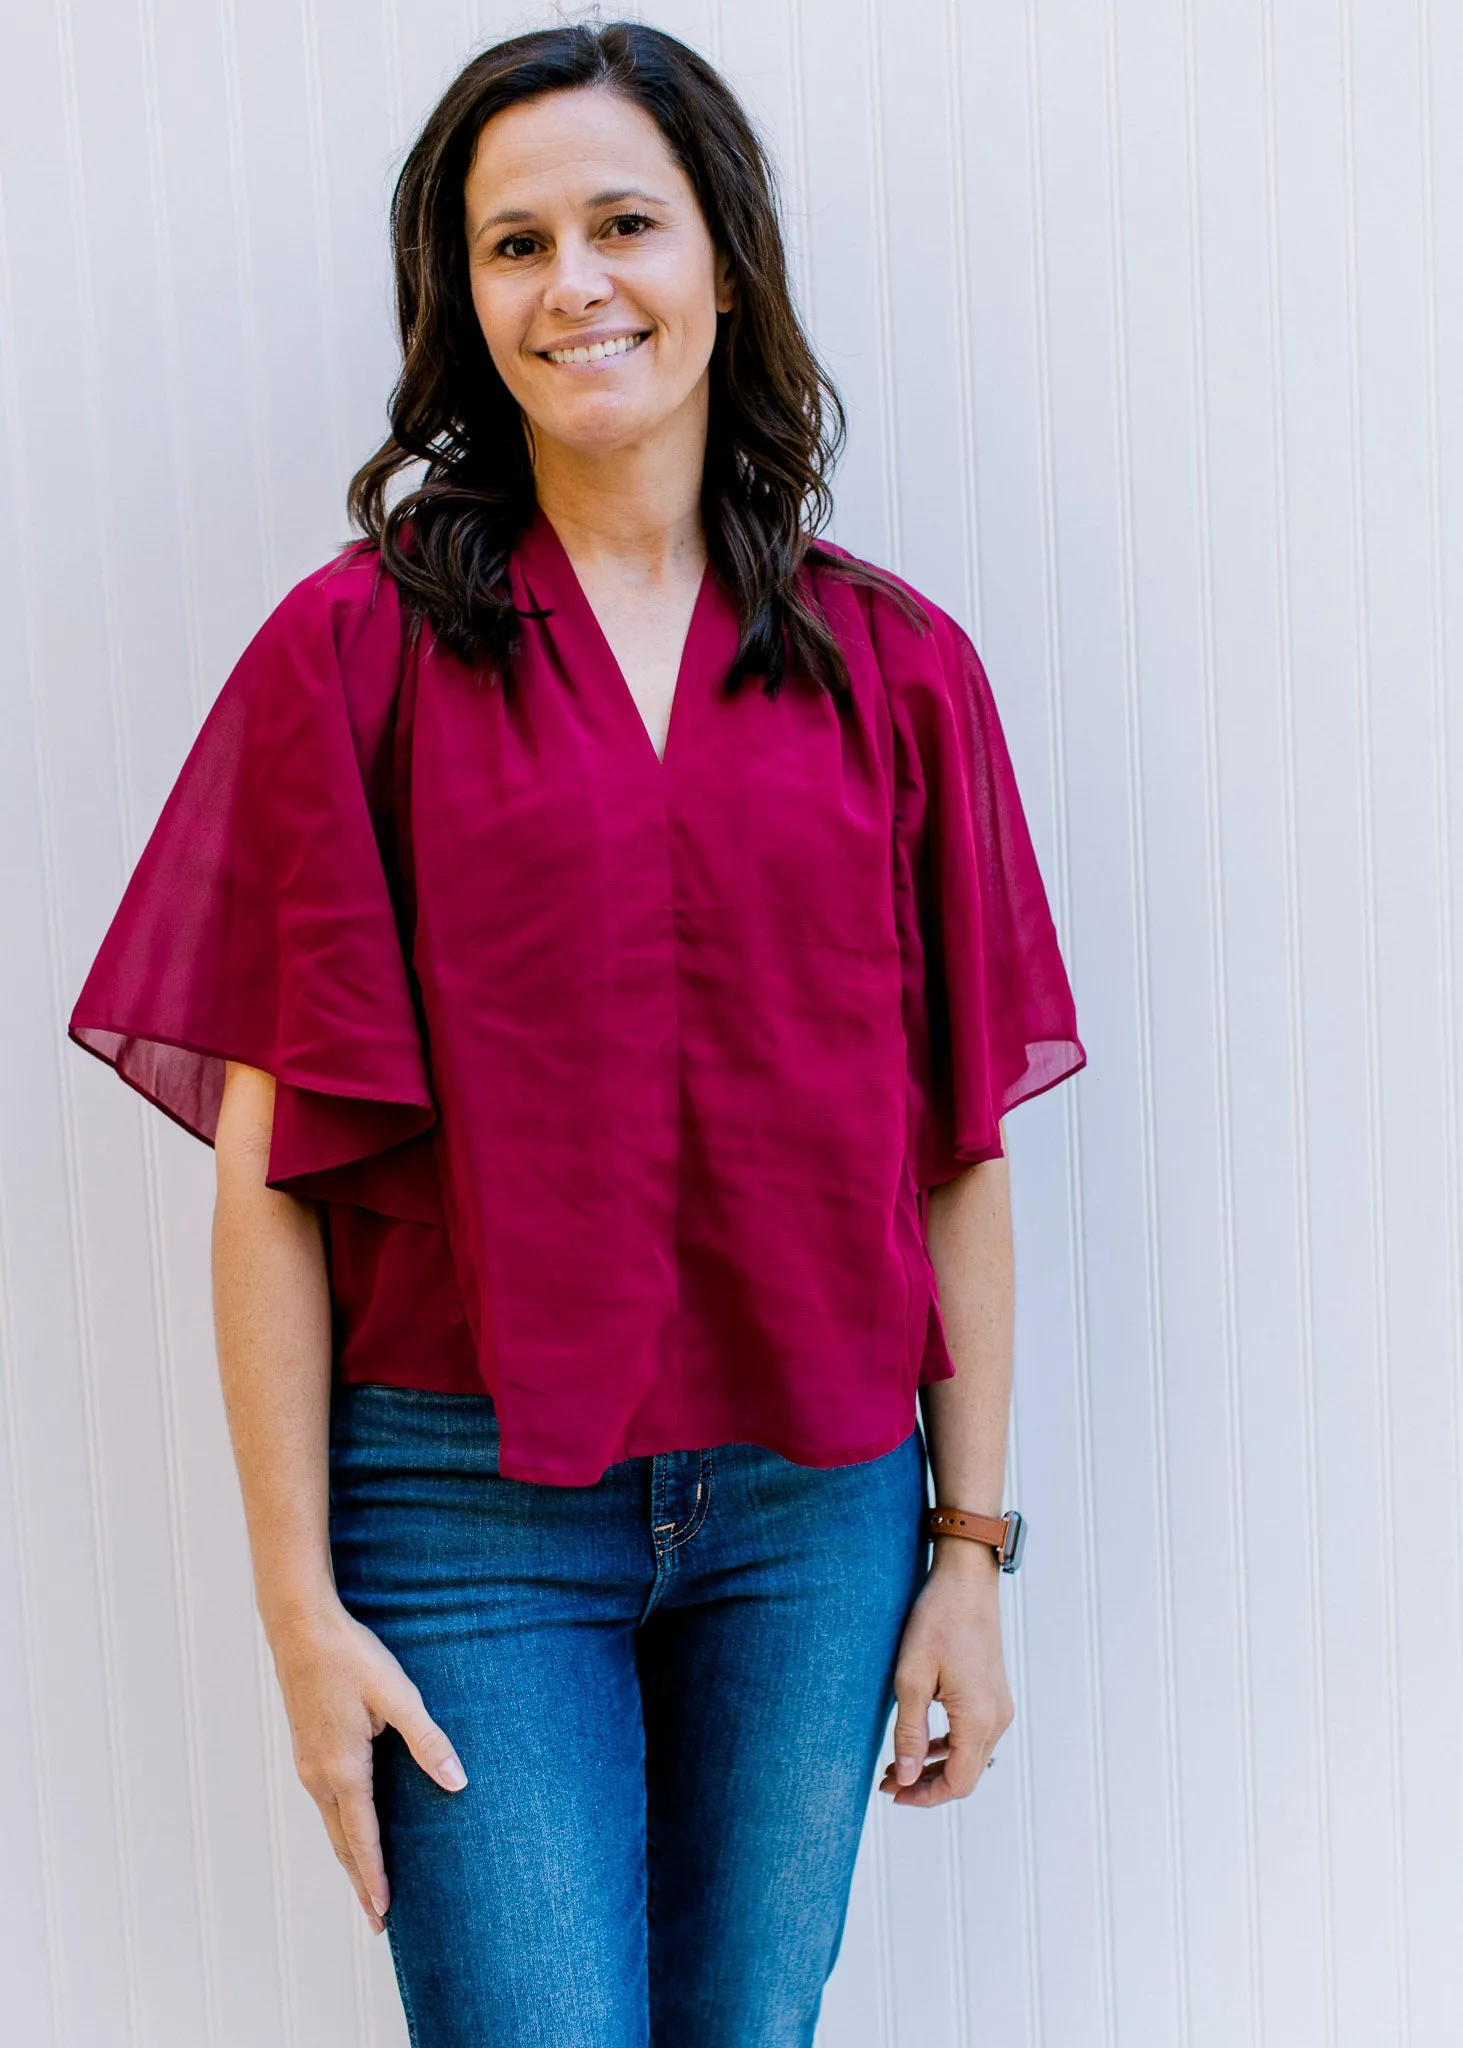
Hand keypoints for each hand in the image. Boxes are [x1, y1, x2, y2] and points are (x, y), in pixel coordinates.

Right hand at [267, 1598, 467, 1930]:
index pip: (362, 1840)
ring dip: (349, 1857)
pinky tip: (351, 1828)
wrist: (300, 1627)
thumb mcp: (398, 1696)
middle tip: (377, 1920)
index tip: (383, 1915)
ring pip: (331, 1825)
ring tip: (367, 1884)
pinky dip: (340, 1829)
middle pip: (342, 1843)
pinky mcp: (307, 1749)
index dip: (374, 1879)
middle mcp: (319, 1776)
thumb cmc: (351, 1658)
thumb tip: (457, 1783)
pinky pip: (325, 1804)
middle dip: (361, 1882)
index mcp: (343, 1770)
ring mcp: (308, 1764)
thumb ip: (428, 1741)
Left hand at [878, 1549, 1013, 1805]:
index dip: (924, 1796)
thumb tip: (906, 1778)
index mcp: (978, 1719)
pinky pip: (974, 1736)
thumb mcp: (911, 1678)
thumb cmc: (936, 1623)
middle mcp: (997, 1719)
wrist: (966, 1582)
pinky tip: (923, 1743)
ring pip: (971, 1757)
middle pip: (966, 1775)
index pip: (958, 1783)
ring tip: (898, 1765)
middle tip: (888, 1782)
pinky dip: (948, 1747)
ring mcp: (1000, 1706)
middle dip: (926, 1785)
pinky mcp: (995, 1695)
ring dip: (936, 1767)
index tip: (892, 1792)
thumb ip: (909, 1732)